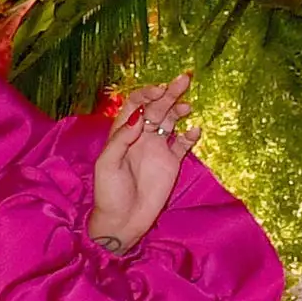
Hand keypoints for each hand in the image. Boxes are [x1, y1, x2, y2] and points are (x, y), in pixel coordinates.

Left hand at [92, 75, 194, 252]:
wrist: (123, 220)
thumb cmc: (108, 193)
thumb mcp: (107, 165)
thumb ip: (121, 140)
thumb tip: (138, 117)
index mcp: (122, 134)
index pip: (135, 105)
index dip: (146, 94)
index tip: (158, 90)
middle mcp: (141, 137)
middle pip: (156, 108)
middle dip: (169, 93)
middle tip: (184, 80)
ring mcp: (157, 148)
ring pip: (170, 121)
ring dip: (179, 110)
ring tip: (187, 105)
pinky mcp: (171, 162)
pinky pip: (183, 143)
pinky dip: (190, 135)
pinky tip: (194, 130)